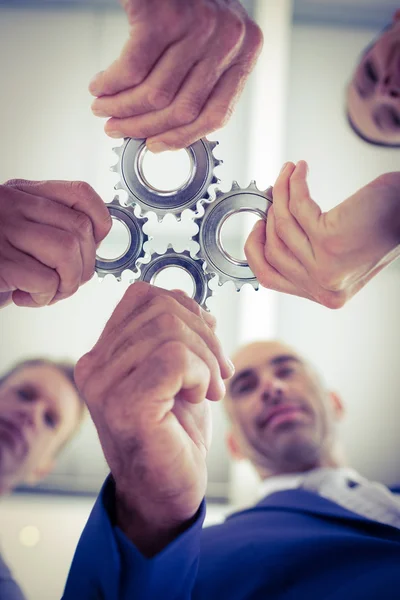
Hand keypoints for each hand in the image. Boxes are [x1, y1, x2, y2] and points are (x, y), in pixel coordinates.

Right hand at [0, 180, 110, 307]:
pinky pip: (45, 280)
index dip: (101, 221)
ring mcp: (2, 231)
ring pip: (67, 252)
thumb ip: (52, 226)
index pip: (80, 193)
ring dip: (68, 283)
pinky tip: (24, 297)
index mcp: (23, 193)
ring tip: (49, 292)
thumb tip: (97, 244)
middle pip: (80, 229)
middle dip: (85, 266)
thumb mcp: (21, 230)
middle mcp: (11, 205)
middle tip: (66, 282)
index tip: (95, 244)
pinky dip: (44, 297)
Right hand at [74, 283, 233, 555]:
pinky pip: (174, 358)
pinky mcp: (126, 406)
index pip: (143, 295)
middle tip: (219, 372)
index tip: (206, 345)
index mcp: (104, 353)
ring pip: (169, 330)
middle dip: (205, 334)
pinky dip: (200, 372)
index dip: (186, 309)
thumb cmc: (173, 434)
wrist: (167, 491)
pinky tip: (200, 397)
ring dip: (207, 357)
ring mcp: (105, 386)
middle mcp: (95, 366)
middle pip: (160, 308)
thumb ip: (180, 336)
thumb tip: (200, 308)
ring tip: (211, 388)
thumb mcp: (179, 373)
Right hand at [89, 0, 262, 150]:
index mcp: (245, 50)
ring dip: (121, 108)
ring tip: (102, 107)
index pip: (216, 115)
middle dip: (143, 127)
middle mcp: (228, 40)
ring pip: (155, 95)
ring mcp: (198, 27)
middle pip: (182, 110)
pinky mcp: (163, 14)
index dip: (181, 138)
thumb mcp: (213, 35)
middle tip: (116, 128)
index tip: (155, 145)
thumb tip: (166, 124)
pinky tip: (99, 85)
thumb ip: (202, 74)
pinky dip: (110, 84)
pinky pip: (131, 69)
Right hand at [245, 162, 399, 307]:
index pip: (270, 279)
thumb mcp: (336, 252)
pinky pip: (296, 207)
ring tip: (287, 174)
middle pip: (272, 251)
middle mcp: (324, 286)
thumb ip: (306, 256)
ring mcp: (325, 267)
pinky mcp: (329, 242)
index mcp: (326, 294)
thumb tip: (268, 234)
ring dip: (280, 193)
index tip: (257, 227)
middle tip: (273, 193)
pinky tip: (299, 170)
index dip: (256, 250)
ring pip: (281, 227)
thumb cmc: (382, 225)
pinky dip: (293, 184)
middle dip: (268, 216)